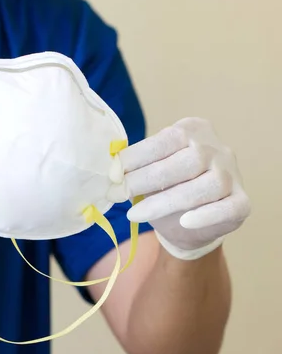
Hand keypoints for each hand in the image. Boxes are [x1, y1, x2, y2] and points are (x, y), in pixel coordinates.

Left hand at [117, 117, 250, 259]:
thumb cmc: (165, 188)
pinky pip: (228, 207)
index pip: (166, 139)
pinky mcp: (241, 202)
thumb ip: (137, 167)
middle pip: (188, 160)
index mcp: (192, 131)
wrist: (188, 223)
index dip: (138, 156)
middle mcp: (217, 149)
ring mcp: (233, 175)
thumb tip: (112, 170)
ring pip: (206, 185)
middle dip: (147, 178)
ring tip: (135, 214)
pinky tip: (184, 221)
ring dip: (166, 201)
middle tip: (118, 193)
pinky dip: (206, 215)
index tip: (113, 173)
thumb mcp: (149, 171)